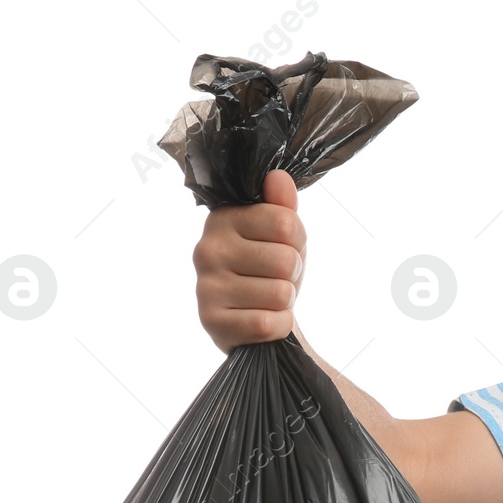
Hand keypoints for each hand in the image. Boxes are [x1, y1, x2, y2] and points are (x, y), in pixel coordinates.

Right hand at [192, 169, 307, 353]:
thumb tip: (278, 177)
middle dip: (292, 274)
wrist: (253, 320)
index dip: (297, 241)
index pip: (286, 222)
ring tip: (267, 299)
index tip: (282, 247)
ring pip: (280, 293)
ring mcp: (206, 286)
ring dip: (285, 301)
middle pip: (286, 260)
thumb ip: (282, 207)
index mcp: (223, 219)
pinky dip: (278, 325)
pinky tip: (263, 319)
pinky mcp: (212, 321)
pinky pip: (268, 323)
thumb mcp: (282, 236)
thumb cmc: (268, 271)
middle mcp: (207, 249)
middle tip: (276, 278)